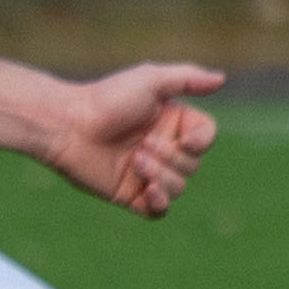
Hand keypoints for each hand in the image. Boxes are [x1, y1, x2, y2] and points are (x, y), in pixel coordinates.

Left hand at [39, 63, 223, 215]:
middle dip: (171, 158)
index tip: (186, 140)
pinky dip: (160, 203)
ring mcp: (147, 174)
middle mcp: (164, 149)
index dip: (201, 142)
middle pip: (194, 165)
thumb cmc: (106, 99)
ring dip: (161, 176)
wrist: (66, 125)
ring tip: (134, 161)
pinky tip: (148, 191)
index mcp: (172, 123)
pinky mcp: (131, 195)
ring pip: (179, 187)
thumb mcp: (150, 80)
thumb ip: (188, 78)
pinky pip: (160, 210)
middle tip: (142, 145)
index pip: (206, 138)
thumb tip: (222, 78)